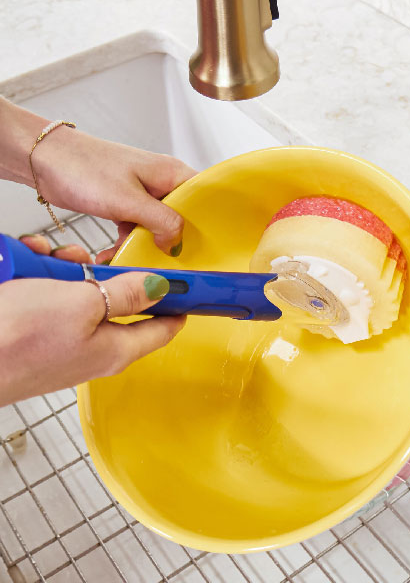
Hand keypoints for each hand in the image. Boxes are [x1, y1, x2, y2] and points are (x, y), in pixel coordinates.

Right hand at [0, 235, 185, 405]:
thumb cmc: (14, 340)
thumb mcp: (81, 305)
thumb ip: (124, 295)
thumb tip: (158, 288)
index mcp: (115, 349)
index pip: (163, 328)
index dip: (179, 304)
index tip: (192, 285)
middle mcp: (92, 347)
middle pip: (118, 301)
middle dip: (105, 273)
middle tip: (86, 260)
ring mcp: (62, 339)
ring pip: (80, 292)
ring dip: (65, 270)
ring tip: (43, 262)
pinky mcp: (34, 329)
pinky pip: (49, 294)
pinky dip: (39, 276)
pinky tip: (24, 269)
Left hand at [32, 126, 196, 262]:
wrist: (44, 160)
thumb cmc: (83, 166)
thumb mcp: (129, 200)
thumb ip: (161, 221)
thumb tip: (177, 243)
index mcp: (171, 173)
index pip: (202, 202)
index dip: (203, 226)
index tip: (197, 248)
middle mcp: (161, 182)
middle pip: (180, 219)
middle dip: (169, 241)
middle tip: (159, 258)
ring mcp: (143, 194)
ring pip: (157, 227)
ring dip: (143, 245)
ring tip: (128, 254)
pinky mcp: (125, 204)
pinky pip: (137, 229)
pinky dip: (127, 242)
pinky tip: (114, 251)